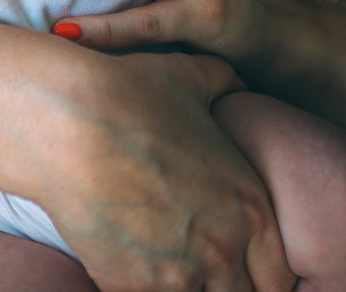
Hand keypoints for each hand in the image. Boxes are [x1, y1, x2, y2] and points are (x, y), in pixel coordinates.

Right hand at [42, 50, 295, 291]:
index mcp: (249, 205)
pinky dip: (143, 286)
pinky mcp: (130, 287)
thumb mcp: (188, 76)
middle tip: (194, 260)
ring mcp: (178, 275)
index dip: (258, 268)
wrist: (67, 124)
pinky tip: (128, 265)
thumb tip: (234, 84)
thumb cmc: (128, 94)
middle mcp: (223, 248)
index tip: (236, 260)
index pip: (278, 272)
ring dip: (184, 286)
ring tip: (161, 263)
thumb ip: (223, 83)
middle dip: (223, 281)